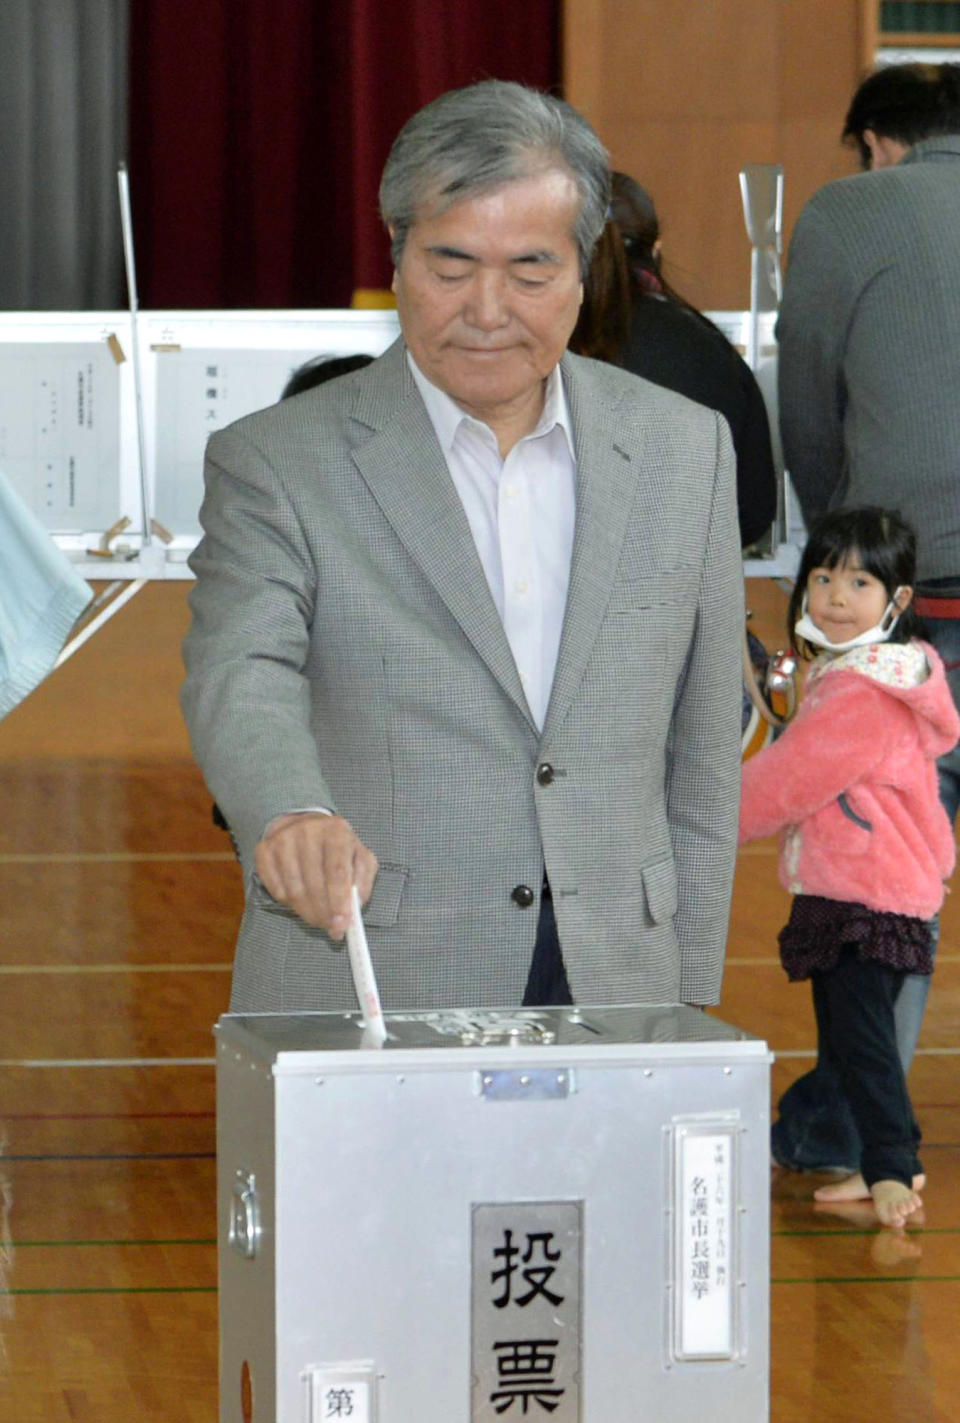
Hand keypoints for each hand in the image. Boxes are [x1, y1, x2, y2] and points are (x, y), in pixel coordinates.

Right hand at [254, 813, 377, 939]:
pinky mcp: (264, 851)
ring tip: (318, 918)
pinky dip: (289, 904)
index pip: (336, 871)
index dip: (339, 901)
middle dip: (324, 913)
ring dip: (307, 912)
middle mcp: (307, 831)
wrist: (305, 826)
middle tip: (331, 928)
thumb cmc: (337, 848)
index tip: (341, 924)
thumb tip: (354, 907)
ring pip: (293, 891)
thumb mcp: (360, 858)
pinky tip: (301, 902)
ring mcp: (282, 840)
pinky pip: (276, 890)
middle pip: (314, 884)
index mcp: (336, 830)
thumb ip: (362, 881)